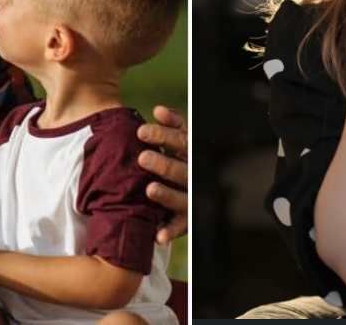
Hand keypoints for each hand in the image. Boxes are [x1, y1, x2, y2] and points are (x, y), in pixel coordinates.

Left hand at [137, 105, 186, 243]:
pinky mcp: (189, 219)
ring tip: (149, 189)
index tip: (140, 131)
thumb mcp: (182, 140)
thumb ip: (173, 125)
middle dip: (163, 164)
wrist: (205, 191)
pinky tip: (157, 236)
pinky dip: (170, 232)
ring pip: (182, 199)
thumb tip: (158, 109)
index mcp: (193, 154)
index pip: (181, 141)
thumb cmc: (184, 158)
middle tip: (142, 158)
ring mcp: (193, 199)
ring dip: (167, 195)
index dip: (162, 135)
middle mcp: (195, 176)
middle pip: (181, 170)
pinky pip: (180, 227)